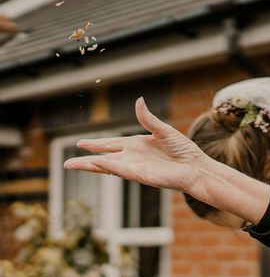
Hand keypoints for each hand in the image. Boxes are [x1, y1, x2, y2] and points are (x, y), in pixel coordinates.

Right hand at [63, 98, 208, 195]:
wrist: (196, 167)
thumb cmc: (184, 151)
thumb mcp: (163, 130)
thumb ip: (147, 118)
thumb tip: (138, 101)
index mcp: (137, 145)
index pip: (111, 144)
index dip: (96, 144)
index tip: (79, 143)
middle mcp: (134, 158)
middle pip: (104, 158)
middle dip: (86, 160)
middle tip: (67, 164)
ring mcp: (136, 168)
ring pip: (108, 166)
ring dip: (91, 166)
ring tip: (71, 166)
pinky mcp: (142, 176)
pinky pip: (122, 170)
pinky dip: (109, 166)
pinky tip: (96, 163)